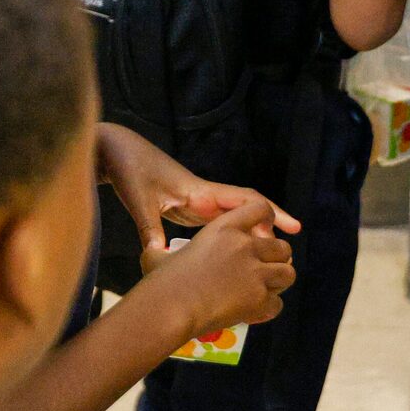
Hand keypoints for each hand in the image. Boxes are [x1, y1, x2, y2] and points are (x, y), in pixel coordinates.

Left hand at [97, 123, 298, 271]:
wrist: (117, 151)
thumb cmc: (130, 171)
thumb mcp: (140, 202)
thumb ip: (151, 230)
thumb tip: (161, 258)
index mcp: (200, 191)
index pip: (246, 200)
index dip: (271, 213)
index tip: (292, 229)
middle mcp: (204, 194)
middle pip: (247, 208)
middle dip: (270, 224)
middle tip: (289, 249)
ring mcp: (197, 200)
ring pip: (235, 216)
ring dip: (253, 232)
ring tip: (270, 257)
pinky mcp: (187, 205)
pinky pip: (218, 221)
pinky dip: (233, 234)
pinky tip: (238, 251)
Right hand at [146, 198, 296, 334]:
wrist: (170, 308)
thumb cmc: (160, 280)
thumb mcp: (158, 255)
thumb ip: (159, 248)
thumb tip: (152, 249)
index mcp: (225, 228)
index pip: (261, 208)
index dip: (267, 219)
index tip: (263, 231)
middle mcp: (245, 246)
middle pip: (282, 246)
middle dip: (276, 258)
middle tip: (263, 269)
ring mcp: (255, 273)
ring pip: (287, 273)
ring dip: (278, 281)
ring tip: (264, 289)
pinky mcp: (259, 300)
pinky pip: (278, 303)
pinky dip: (269, 308)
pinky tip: (255, 311)